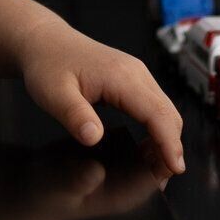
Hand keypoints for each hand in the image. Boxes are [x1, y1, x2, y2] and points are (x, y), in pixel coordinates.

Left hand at [16, 15, 185, 176]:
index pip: (156, 113)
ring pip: (164, 110)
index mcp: (121, 76)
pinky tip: (148, 147)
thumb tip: (94, 137)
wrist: (45, 41)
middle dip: (171, 146)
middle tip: (164, 178)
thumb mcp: (52, 93)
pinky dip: (158, 128)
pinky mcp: (132, 79)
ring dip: (167, 138)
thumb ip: (74, 115)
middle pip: (168, 113)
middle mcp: (135, 73)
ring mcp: (136, 74)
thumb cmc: (48, 64)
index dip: (169, 142)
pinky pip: (154, 106)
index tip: (174, 168)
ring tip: (158, 169)